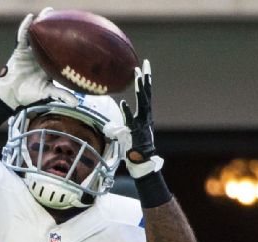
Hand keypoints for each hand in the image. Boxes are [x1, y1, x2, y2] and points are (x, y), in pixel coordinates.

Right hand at [0, 8, 75, 110]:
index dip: (66, 39)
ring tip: (48, 11)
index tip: (77, 31)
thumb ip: (61, 95)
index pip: (60, 49)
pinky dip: (25, 28)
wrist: (11, 95)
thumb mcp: (47, 92)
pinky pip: (22, 37)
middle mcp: (40, 55)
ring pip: (36, 34)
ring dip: (41, 22)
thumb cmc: (28, 94)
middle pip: (49, 37)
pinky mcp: (19, 51)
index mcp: (49, 62)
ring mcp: (30, 52)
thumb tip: (77, 103)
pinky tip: (30, 18)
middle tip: (66, 15)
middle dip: (55, 26)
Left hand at [108, 60, 164, 177]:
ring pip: (142, 102)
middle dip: (145, 77)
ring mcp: (142, 122)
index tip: (142, 67)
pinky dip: (127, 112)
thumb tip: (112, 122)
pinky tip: (123, 103)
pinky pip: (130, 120)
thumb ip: (121, 125)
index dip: (144, 80)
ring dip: (139, 88)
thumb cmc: (135, 148)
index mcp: (145, 114)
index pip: (145, 94)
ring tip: (137, 74)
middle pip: (146, 93)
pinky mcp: (136, 131)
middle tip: (144, 63)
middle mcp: (146, 115)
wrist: (143, 162)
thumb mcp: (127, 133)